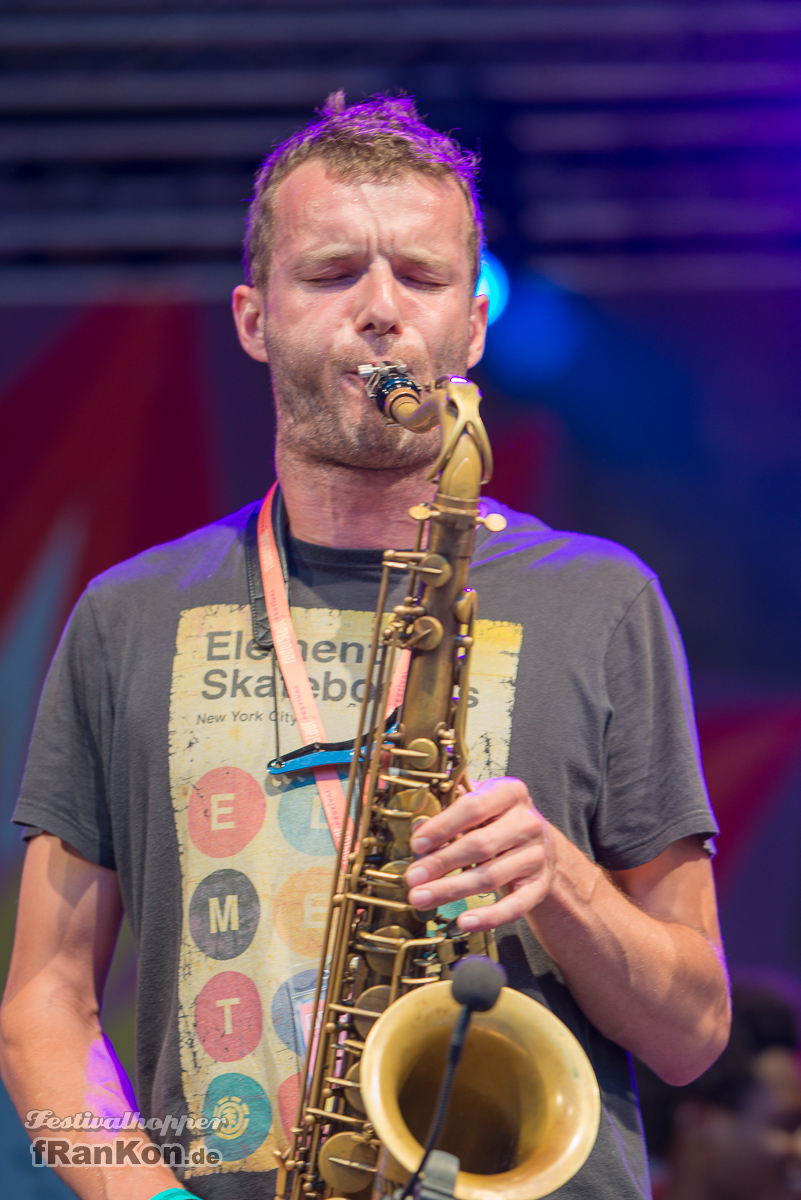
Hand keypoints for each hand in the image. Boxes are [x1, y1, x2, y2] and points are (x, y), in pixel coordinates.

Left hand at [404, 777, 555, 931]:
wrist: (538, 842)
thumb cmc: (497, 820)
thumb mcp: (477, 803)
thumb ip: (447, 809)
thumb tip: (416, 828)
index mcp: (509, 792)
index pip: (474, 806)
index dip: (442, 826)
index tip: (417, 844)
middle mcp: (527, 822)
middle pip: (480, 845)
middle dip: (441, 863)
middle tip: (412, 878)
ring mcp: (536, 855)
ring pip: (491, 876)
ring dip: (452, 890)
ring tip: (422, 898)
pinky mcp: (539, 885)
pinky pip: (515, 906)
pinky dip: (489, 917)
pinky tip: (464, 922)